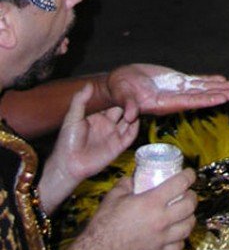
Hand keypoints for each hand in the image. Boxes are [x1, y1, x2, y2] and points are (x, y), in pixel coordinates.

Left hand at [39, 84, 138, 212]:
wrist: (68, 165)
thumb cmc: (68, 141)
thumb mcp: (72, 117)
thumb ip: (80, 100)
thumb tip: (89, 84)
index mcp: (98, 115)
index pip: (112, 101)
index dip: (118, 94)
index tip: (125, 84)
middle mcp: (108, 123)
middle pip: (123, 109)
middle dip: (129, 102)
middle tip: (136, 92)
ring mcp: (113, 134)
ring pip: (129, 120)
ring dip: (134, 114)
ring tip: (139, 104)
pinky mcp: (118, 146)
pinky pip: (130, 135)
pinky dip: (135, 127)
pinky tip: (136, 119)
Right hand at [66, 170, 196, 249]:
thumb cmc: (105, 222)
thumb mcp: (115, 194)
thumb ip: (129, 182)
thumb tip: (136, 176)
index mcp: (152, 202)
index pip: (180, 184)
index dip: (189, 175)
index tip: (189, 174)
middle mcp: (161, 220)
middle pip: (190, 205)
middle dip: (192, 196)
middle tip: (187, 193)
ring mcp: (161, 238)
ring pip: (188, 227)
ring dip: (189, 217)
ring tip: (185, 213)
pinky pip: (178, 247)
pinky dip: (180, 240)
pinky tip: (175, 234)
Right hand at [106, 63, 228, 121]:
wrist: (119, 82)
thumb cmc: (120, 90)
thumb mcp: (123, 96)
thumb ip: (128, 105)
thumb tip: (129, 115)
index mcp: (164, 104)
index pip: (189, 102)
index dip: (206, 100)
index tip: (222, 99)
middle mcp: (174, 99)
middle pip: (201, 97)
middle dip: (219, 95)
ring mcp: (177, 90)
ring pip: (202, 89)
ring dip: (219, 88)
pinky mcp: (176, 82)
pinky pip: (196, 81)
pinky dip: (209, 80)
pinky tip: (221, 80)